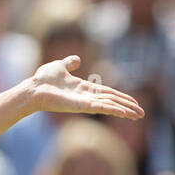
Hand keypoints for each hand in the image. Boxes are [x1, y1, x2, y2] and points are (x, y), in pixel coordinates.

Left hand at [28, 55, 143, 119]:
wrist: (33, 88)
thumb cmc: (43, 80)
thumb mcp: (60, 66)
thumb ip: (69, 63)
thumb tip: (76, 59)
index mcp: (84, 89)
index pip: (107, 93)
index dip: (121, 97)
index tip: (133, 102)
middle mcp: (87, 97)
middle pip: (112, 101)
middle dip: (127, 107)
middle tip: (142, 114)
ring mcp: (84, 103)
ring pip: (109, 106)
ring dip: (124, 111)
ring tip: (138, 115)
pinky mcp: (79, 106)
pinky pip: (99, 107)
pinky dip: (112, 109)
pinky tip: (124, 113)